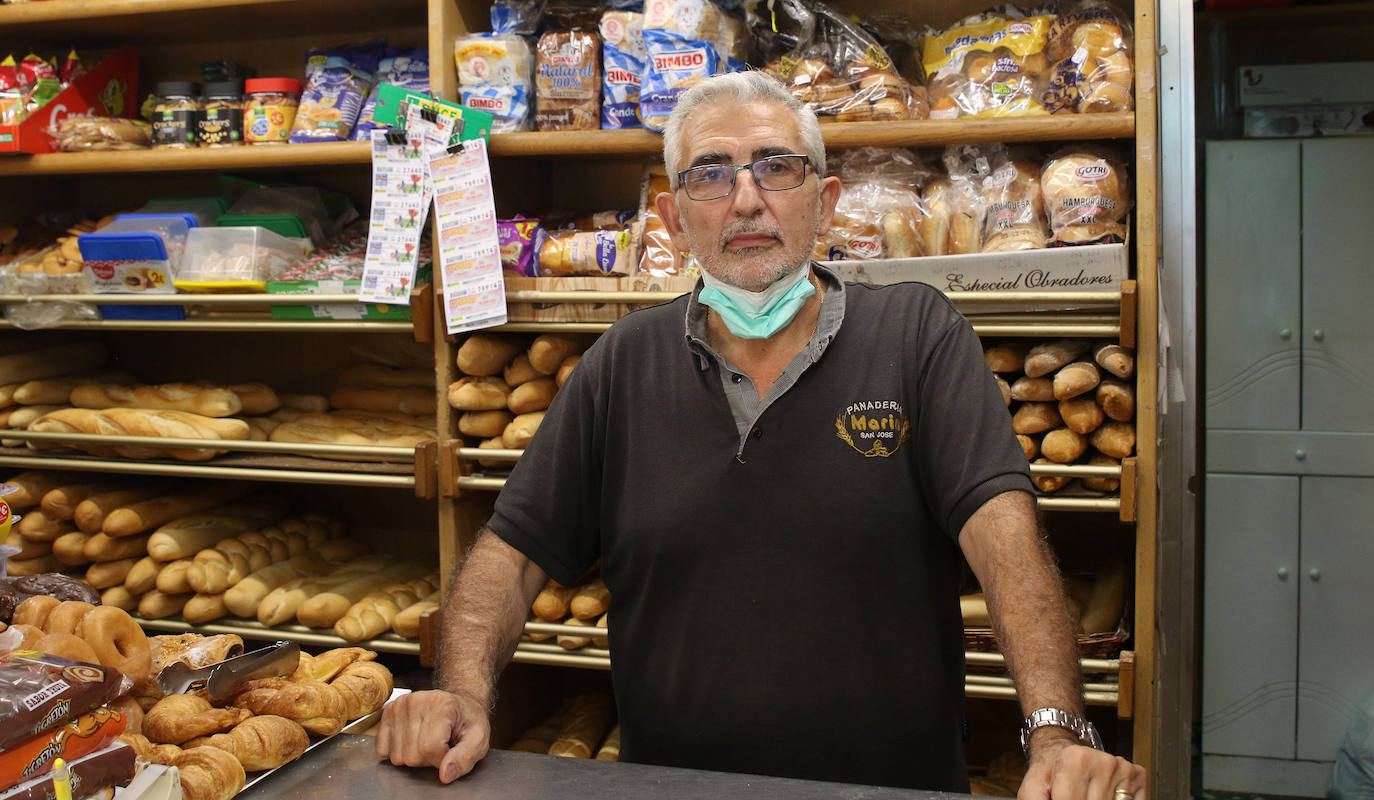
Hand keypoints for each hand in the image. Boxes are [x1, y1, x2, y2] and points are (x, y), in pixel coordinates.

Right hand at [375, 689, 490, 782]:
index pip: (430, 748)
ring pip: (397, 756)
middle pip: (412, 756)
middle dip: (428, 759)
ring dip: (414, 756)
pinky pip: (383, 750)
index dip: (442, 760)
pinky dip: (398, 751)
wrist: (458, 704)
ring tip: (427, 740)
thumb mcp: (479, 739)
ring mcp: (398, 706)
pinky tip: (412, 739)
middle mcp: (416, 701)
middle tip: (440, 745)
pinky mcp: (387, 712)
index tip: (450, 750)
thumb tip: (445, 775)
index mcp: (441, 705)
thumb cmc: (467, 721)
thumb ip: (465, 758)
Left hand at [1018, 737, 1147, 799]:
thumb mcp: (1034, 786)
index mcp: (1075, 759)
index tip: (1059, 798)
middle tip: (1075, 794)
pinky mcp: (1139, 776)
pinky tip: (1104, 795)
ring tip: (1086, 794)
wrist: (1064, 751)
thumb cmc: (1051, 772)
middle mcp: (1104, 761)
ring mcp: (1124, 768)